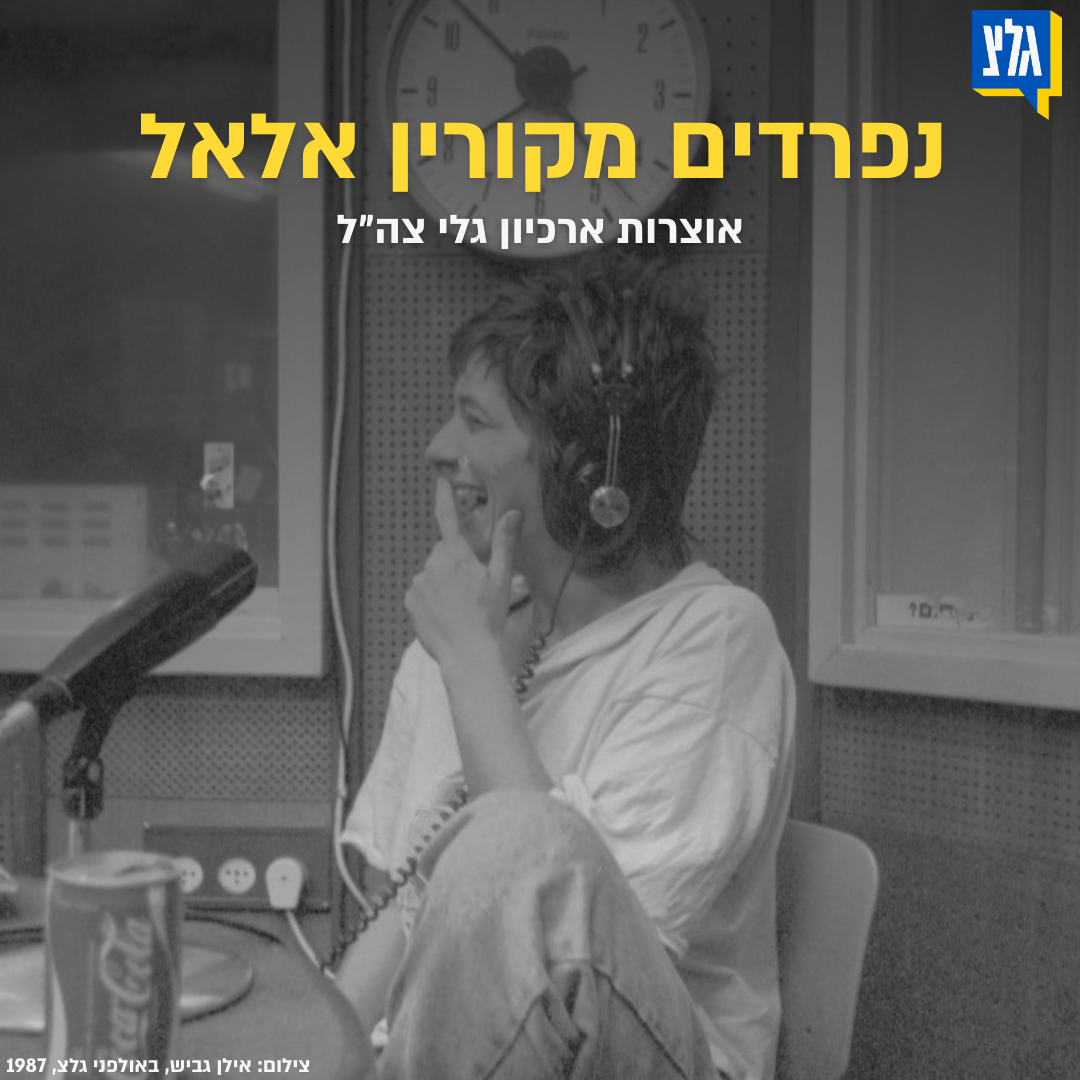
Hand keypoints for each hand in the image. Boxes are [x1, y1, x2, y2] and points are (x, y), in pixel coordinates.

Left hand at [405, 477, 521, 667]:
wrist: (467, 654)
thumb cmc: (489, 617)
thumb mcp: (502, 579)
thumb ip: (505, 544)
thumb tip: (513, 514)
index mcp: (457, 556)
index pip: (448, 518)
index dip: (445, 497)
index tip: (442, 481)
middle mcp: (433, 564)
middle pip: (443, 552)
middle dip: (455, 561)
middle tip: (473, 585)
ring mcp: (418, 583)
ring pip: (432, 573)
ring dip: (443, 582)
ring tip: (460, 605)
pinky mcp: (410, 601)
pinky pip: (421, 592)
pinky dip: (431, 598)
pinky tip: (446, 614)